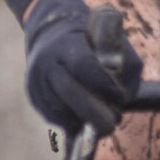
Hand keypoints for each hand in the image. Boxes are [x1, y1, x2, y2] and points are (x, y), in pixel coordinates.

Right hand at [23, 0, 142, 131]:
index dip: (104, 85)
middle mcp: (46, 61)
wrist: (50, 35)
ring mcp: (36, 80)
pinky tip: (86, 122)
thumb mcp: (111, 40)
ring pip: (60, 110)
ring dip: (84, 121)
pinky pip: (54, 117)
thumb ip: (125, 61)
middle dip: (94, 112)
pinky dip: (73, 124)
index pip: (83, 65)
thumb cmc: (90, 40)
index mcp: (66, 43)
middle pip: (68, 91)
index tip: (120, 97)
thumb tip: (125, 95)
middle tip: (113, 122)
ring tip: (104, 124)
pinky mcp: (34, 96)